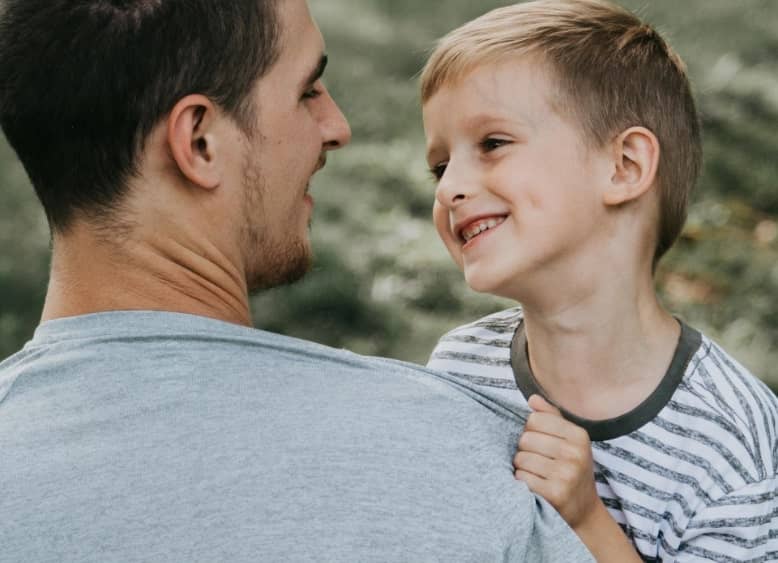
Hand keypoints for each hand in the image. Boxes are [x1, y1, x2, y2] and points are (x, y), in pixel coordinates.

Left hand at [514, 394, 599, 529]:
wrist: (584, 510)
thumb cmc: (572, 468)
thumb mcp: (570, 440)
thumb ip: (551, 416)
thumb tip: (532, 399)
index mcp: (579, 435)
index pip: (534, 419)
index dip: (530, 431)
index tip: (540, 443)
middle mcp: (575, 453)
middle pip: (525, 438)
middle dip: (525, 450)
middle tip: (538, 461)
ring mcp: (567, 474)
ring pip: (520, 458)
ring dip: (522, 467)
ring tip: (536, 473)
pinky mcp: (556, 493)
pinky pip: (522, 477)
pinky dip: (522, 481)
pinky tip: (535, 485)